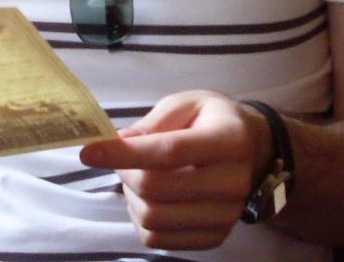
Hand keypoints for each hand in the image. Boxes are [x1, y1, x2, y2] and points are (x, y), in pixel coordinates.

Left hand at [79, 90, 269, 250]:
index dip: (123, 154)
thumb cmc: (214, 120)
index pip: (167, 152)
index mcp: (227, 140)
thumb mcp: (187, 103)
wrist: (254, 150)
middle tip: (120, 157)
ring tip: (135, 176)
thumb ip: (153, 122)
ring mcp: (226, 216)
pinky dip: (142, 220)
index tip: (89, 151)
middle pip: (155, 190)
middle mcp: (231, 183)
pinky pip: (161, 240)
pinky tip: (148, 198)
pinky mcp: (216, 237)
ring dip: (130, 198)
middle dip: (123, 172)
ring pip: (154, 219)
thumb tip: (119, 144)